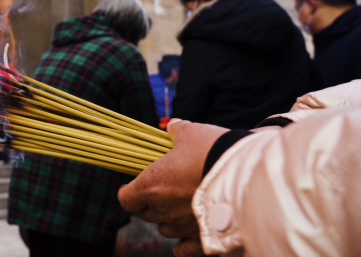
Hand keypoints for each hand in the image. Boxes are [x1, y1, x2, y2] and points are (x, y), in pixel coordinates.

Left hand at [118, 119, 227, 256]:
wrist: (246, 175)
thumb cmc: (212, 151)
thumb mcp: (192, 133)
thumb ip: (177, 132)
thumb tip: (172, 127)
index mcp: (151, 185)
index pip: (126, 198)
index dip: (129, 192)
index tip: (134, 186)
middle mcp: (163, 210)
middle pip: (146, 214)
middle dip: (151, 203)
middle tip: (164, 191)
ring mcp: (181, 227)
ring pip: (165, 229)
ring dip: (169, 220)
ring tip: (180, 207)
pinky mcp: (202, 239)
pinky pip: (184, 249)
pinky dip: (183, 244)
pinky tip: (187, 236)